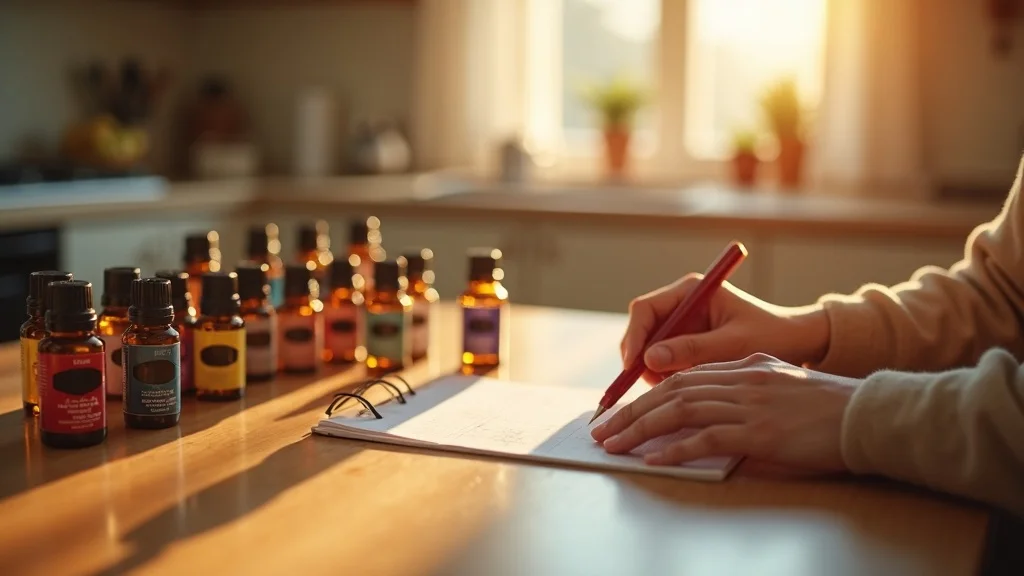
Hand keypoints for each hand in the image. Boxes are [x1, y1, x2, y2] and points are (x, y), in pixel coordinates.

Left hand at [590, 353, 858, 471]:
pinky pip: (707, 439)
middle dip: (631, 411)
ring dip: (641, 430)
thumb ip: (748, 383)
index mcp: (745, 367)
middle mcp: (742, 380)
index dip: (647, 393)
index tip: (622, 411)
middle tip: (602, 430)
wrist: (870, 416)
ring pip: (681, 411)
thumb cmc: (829, 408)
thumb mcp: (784, 383)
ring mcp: (750, 405)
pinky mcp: (761, 432)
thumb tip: (717, 401)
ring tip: (614, 445)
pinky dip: (676, 449)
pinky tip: (654, 459)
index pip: (683, 375)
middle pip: (673, 391)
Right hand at [622, 274, 830, 383]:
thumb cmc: (771, 336)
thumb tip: (648, 359)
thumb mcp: (733, 344)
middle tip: (650, 385)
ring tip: (676, 387)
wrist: (797, 342)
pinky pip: (664, 358)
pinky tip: (685, 386)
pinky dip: (667, 374)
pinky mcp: (688, 341)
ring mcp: (683, 323)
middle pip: (642, 329)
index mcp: (692, 290)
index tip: (634, 365)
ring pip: (650, 347)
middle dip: (641, 358)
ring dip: (654, 369)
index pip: (645, 309)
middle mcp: (682, 303)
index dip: (634, 337)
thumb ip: (692, 349)